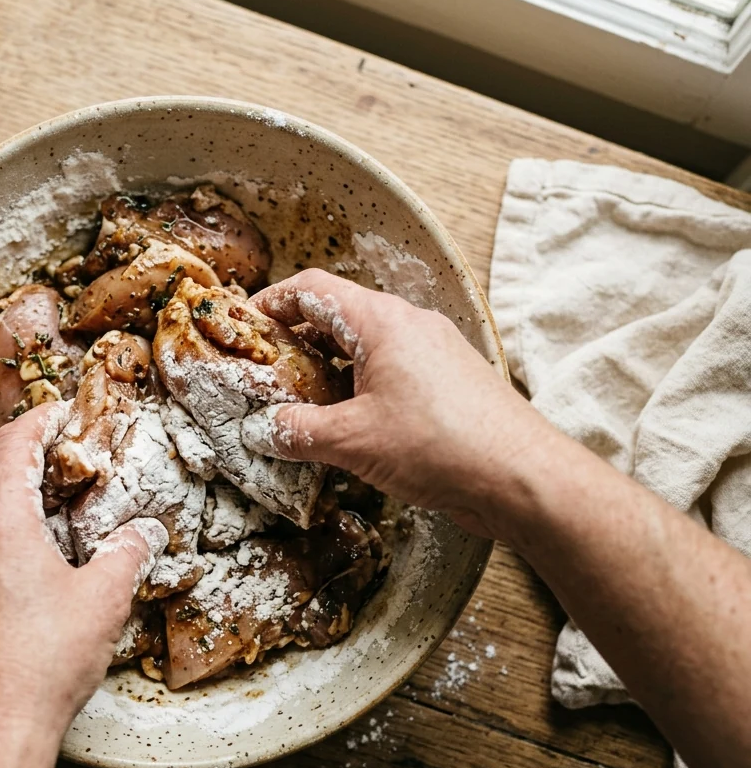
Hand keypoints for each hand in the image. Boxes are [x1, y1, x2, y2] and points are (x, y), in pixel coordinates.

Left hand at [0, 403, 167, 747]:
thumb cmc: (40, 667)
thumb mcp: (103, 602)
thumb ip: (126, 555)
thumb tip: (143, 533)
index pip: (12, 444)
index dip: (38, 421)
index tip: (57, 413)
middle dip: (13, 453)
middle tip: (50, 459)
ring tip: (33, 507)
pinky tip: (10, 560)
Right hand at [248, 269, 549, 537]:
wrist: (523, 477)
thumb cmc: (440, 445)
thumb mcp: (351, 441)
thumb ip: (297, 433)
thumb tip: (262, 431)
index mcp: (381, 321)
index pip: (312, 290)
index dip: (271, 303)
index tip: (244, 325)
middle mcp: (409, 325)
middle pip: (337, 317)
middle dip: (296, 343)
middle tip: (265, 374)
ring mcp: (433, 352)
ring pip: (365, 348)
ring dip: (328, 371)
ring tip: (299, 405)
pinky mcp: (448, 383)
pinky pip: (391, 372)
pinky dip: (359, 389)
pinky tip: (347, 427)